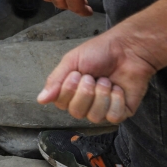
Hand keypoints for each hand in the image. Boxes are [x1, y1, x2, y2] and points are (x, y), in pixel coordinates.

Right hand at [37, 27, 157, 124]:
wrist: (127, 49)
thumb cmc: (98, 52)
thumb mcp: (71, 61)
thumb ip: (55, 81)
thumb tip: (40, 100)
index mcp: (71, 91)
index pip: (61, 104)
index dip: (68, 90)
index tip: (76, 73)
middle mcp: (85, 103)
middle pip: (77, 113)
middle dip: (85, 93)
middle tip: (92, 76)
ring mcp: (103, 109)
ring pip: (95, 117)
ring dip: (101, 95)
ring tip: (106, 80)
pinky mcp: (121, 112)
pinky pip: (113, 116)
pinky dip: (116, 100)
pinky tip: (118, 88)